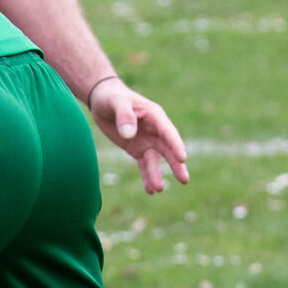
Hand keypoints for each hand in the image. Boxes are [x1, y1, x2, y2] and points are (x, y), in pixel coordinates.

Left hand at [89, 77, 190, 194]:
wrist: (102, 99)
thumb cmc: (112, 97)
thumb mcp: (116, 103)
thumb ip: (124, 116)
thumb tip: (129, 135)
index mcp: (155, 116)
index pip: (168, 132)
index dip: (176, 145)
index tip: (182, 158)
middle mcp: (155, 130)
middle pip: (168, 149)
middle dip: (176, 165)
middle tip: (184, 180)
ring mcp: (148, 141)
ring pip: (156, 160)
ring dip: (157, 174)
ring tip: (157, 189)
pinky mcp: (137, 149)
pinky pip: (144, 165)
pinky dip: (147, 176)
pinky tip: (150, 190)